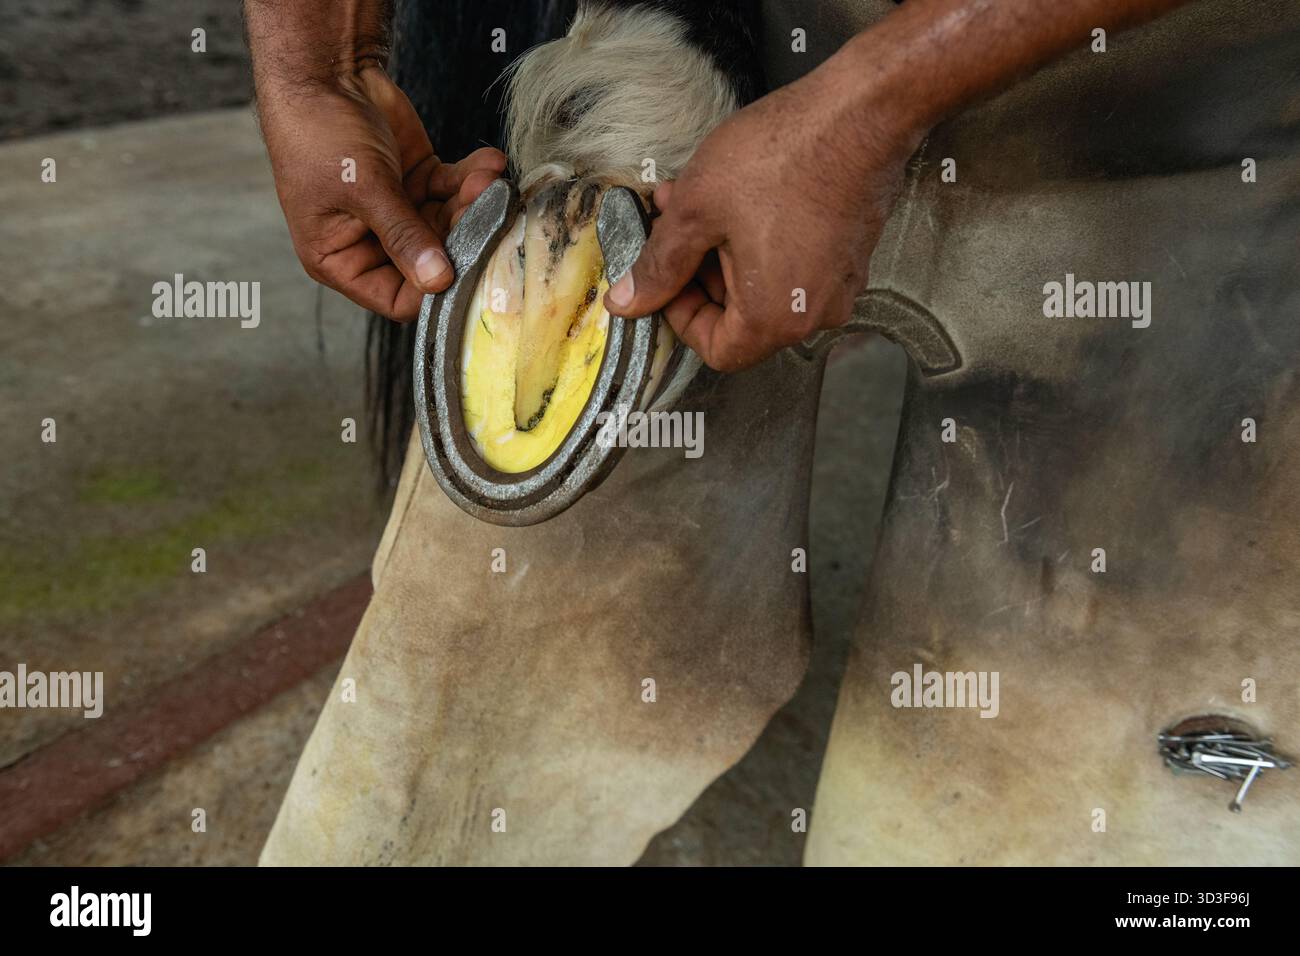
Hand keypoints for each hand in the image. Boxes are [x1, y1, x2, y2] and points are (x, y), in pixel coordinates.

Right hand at [256, 64, 504, 319]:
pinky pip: (453, 192)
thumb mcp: (363, 189)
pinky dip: (472, 180)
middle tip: (486, 214)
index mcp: (339, 259)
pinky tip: (489, 164)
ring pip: (448, 226)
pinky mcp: (418, 181)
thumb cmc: (318, 131)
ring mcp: (397, 212)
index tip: (467, 269)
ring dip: (472, 205)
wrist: (323, 68)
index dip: (432, 290)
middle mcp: (369, 242)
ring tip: (487, 180)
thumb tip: (438, 282)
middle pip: (431, 262)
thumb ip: (404, 236)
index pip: (396, 299)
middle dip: (460, 238)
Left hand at [603, 52, 916, 371]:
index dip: (680, 316)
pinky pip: (795, 266)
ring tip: (700, 198)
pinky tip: (742, 197)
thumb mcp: (696, 209)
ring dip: (725, 252)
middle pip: (741, 320)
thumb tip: (628, 302)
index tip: (666, 274)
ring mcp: (838, 284)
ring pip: (765, 288)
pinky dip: (762, 243)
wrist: (860, 111)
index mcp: (773, 318)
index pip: (716, 350)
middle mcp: (813, 314)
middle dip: (698, 273)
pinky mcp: (851, 255)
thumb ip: (658, 266)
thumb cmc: (782, 156)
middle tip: (673, 223)